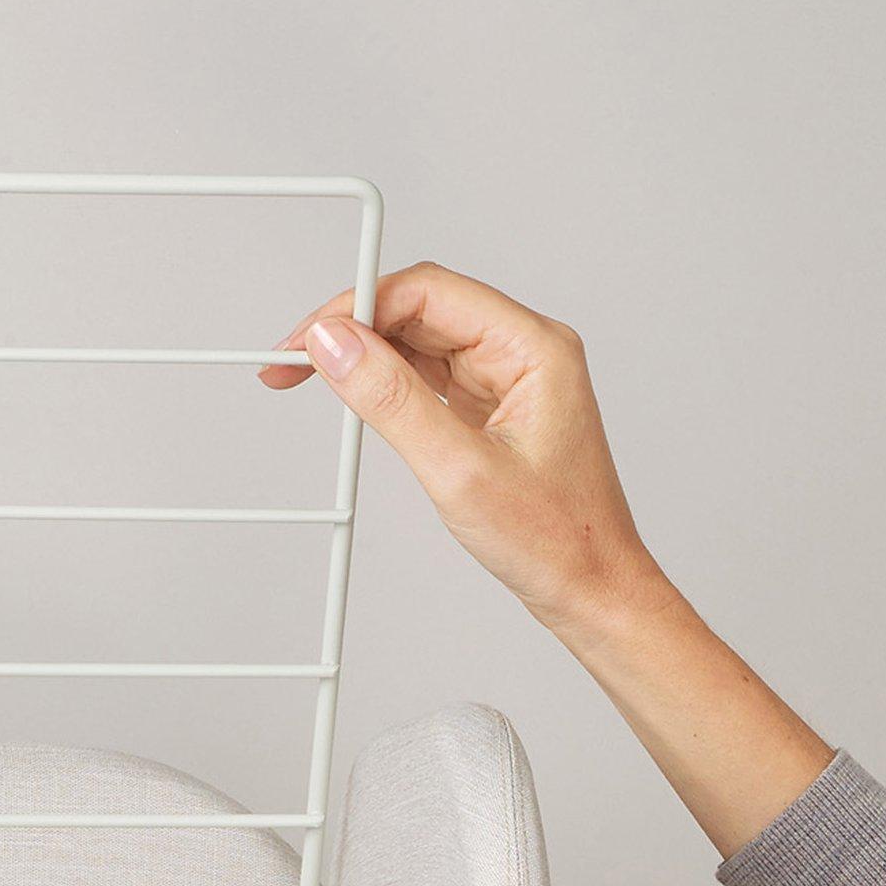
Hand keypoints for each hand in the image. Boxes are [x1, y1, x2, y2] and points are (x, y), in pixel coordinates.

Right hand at [266, 258, 832, 857]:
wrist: (593, 591)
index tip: (307, 339)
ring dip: (364, 355)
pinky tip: (356, 399)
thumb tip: (334, 344)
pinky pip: (428, 376)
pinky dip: (386, 383)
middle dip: (352, 329)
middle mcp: (522, 352)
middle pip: (420, 308)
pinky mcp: (491, 408)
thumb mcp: (460, 471)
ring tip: (307, 378)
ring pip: (419, 341)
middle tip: (291, 361)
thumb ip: (391, 400)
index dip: (359, 307)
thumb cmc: (556, 540)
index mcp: (532, 348)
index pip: (428, 293)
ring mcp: (506, 379)